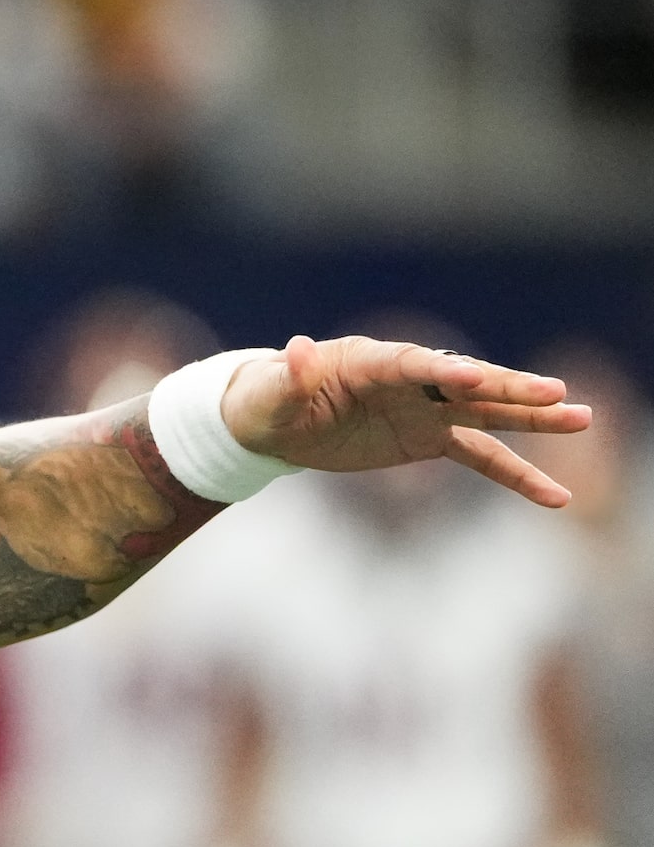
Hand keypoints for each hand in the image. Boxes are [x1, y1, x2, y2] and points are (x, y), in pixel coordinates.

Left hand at [221, 336, 590, 507]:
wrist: (274, 421)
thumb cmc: (266, 401)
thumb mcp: (268, 394)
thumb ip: (289, 377)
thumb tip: (295, 349)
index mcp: (369, 362)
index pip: (411, 365)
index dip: (441, 370)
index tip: (474, 377)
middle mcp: (408, 381)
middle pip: (463, 383)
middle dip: (506, 387)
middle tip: (555, 393)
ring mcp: (425, 409)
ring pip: (486, 413)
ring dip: (531, 419)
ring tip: (581, 419)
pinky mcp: (430, 439)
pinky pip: (481, 457)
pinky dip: (516, 475)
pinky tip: (555, 497)